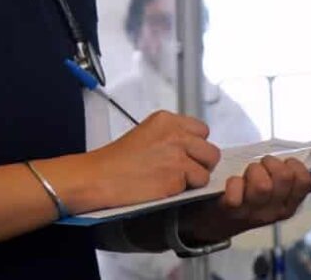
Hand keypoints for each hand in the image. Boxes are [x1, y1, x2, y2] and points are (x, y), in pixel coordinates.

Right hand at [87, 110, 220, 210]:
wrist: (100, 176)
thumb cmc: (117, 160)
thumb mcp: (146, 134)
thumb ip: (171, 135)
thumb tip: (193, 147)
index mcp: (166, 119)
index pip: (202, 130)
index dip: (196, 145)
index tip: (186, 154)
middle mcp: (175, 133)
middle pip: (210, 150)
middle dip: (201, 162)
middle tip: (183, 170)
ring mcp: (177, 155)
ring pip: (206, 169)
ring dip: (195, 178)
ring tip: (173, 180)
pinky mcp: (177, 177)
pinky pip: (196, 186)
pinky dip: (185, 190)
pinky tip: (166, 187)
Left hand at [179, 155, 310, 242]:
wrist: (216, 221)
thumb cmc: (250, 197)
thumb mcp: (278, 190)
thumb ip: (301, 175)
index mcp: (291, 203)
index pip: (305, 179)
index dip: (293, 164)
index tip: (282, 164)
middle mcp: (276, 210)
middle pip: (284, 177)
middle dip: (271, 163)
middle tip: (261, 166)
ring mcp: (254, 212)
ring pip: (262, 185)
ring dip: (252, 170)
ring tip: (247, 174)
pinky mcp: (232, 211)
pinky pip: (236, 193)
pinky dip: (233, 183)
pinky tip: (232, 184)